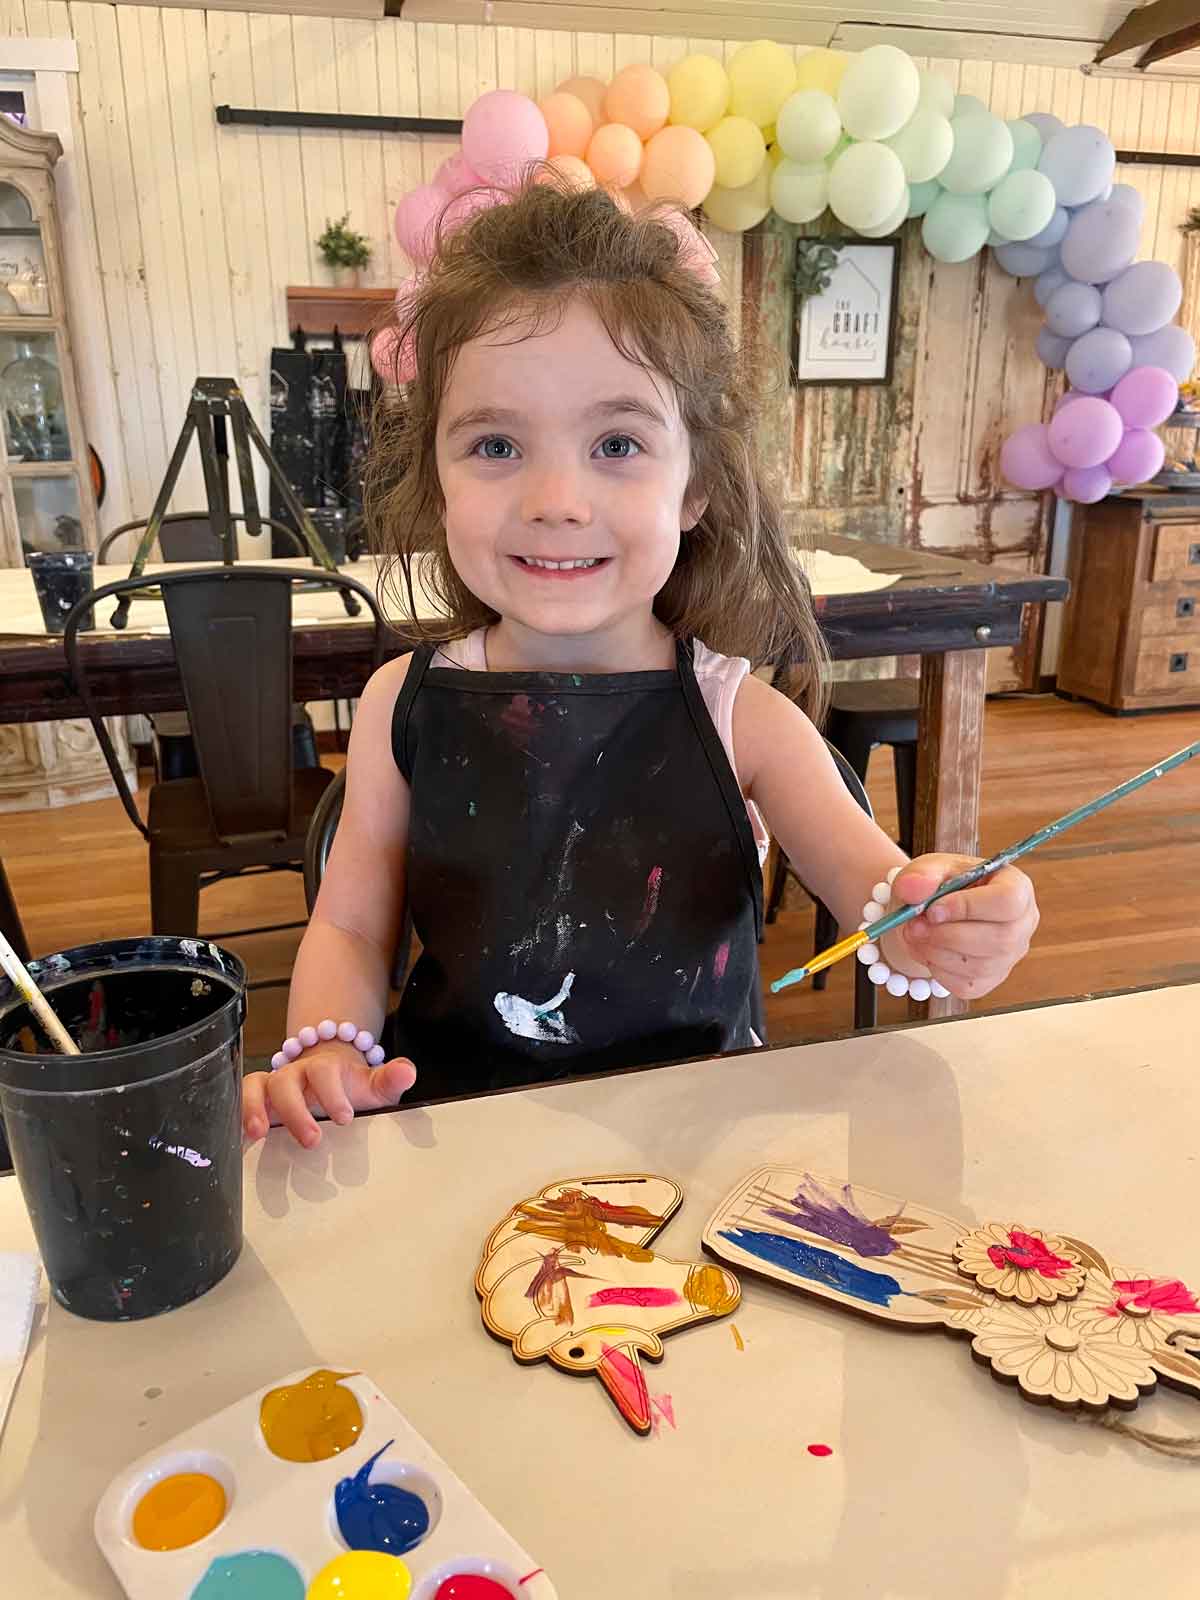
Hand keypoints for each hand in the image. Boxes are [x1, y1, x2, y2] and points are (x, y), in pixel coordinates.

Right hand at [242, 1041, 416, 1147]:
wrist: (328, 1081)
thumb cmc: (351, 1087)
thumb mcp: (374, 1086)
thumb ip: (390, 1079)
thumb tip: (408, 1072)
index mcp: (324, 1068)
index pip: (324, 1072)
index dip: (332, 1093)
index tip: (345, 1118)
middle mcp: (294, 1073)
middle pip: (286, 1081)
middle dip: (296, 1110)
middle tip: (313, 1141)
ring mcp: (272, 1086)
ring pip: (256, 1086)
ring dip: (253, 1107)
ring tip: (257, 1134)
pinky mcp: (256, 1101)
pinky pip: (240, 1100)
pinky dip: (237, 1115)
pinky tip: (238, 1141)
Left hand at [880, 854, 1038, 1000]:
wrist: (933, 912)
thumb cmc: (942, 885)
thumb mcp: (930, 868)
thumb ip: (921, 874)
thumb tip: (913, 888)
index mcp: (1017, 887)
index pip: (1008, 900)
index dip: (968, 907)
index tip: (933, 910)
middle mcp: (1022, 923)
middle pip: (998, 939)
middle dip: (947, 935)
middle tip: (914, 926)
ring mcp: (1010, 955)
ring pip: (980, 966)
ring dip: (936, 952)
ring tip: (914, 935)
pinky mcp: (991, 979)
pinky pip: (966, 985)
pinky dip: (937, 970)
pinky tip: (925, 950)